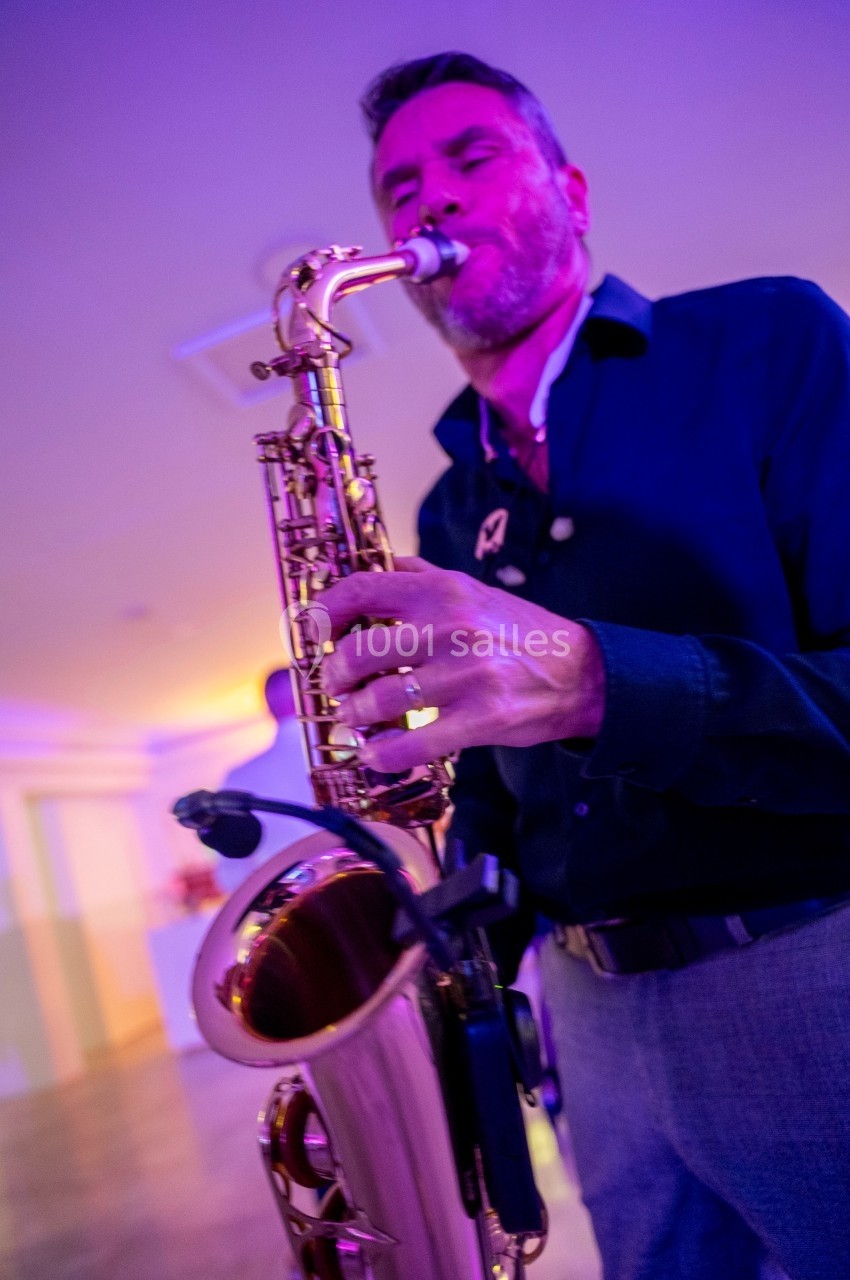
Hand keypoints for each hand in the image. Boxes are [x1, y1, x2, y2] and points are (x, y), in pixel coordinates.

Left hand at [320, 557, 605, 772]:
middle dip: (335, 674)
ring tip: (356, 716)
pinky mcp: (481, 719)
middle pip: (358, 652)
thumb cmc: (521, 632)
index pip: (362, 589)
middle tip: (337, 684)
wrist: (583, 673)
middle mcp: (451, 628)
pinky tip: (375, 752)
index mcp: (443, 591)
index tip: (314, 631)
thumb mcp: (473, 588)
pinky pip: (413, 744)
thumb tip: (378, 565)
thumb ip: (423, 577)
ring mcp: (465, 675)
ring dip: (355, 714)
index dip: (324, 611)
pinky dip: (382, 754)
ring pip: (379, 699)